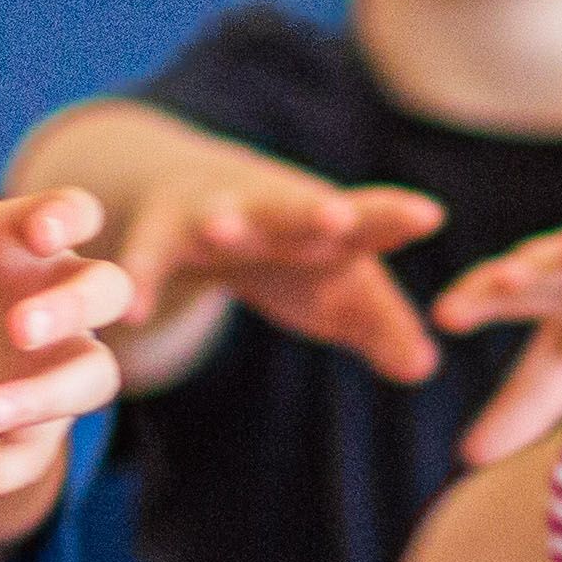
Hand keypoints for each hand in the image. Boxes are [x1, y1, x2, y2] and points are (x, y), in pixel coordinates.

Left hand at [0, 188, 134, 504]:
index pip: (76, 211)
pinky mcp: (37, 427)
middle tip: (20, 327)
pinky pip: (32, 457)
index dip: (68, 218)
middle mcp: (65, 302)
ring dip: (42, 396)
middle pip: (107, 290)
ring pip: (92, 379)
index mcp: (34, 244)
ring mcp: (58, 365)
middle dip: (72, 308)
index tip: (39, 232)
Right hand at [148, 152, 444, 383]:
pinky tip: (132, 314)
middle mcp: (277, 211)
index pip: (371, 221)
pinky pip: (149, 259)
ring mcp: (216, 213)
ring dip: (223, 225)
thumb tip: (424, 366)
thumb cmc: (294, 256)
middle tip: (338, 218)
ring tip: (222, 231)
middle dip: (315, 214)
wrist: (202, 194)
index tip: (428, 215)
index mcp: (331, 226)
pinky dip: (142, 280)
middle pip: (299, 212)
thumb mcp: (338, 290)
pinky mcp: (161, 231)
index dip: (396, 218)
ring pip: (220, 218)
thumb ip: (382, 326)